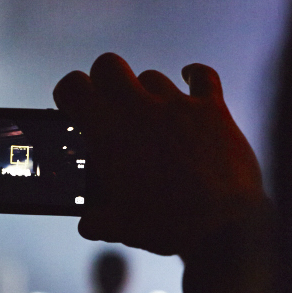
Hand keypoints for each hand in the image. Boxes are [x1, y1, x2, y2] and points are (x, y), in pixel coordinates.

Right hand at [53, 53, 263, 256]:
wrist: (221, 227)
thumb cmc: (165, 225)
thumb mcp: (117, 226)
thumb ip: (95, 218)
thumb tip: (88, 221)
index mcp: (107, 131)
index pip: (73, 87)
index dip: (69, 94)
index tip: (74, 108)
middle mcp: (138, 108)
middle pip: (108, 65)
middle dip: (104, 80)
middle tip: (108, 105)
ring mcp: (176, 105)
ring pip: (151, 76)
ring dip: (145, 92)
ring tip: (150, 117)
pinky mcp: (211, 110)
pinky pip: (202, 76)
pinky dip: (194, 76)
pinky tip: (189, 78)